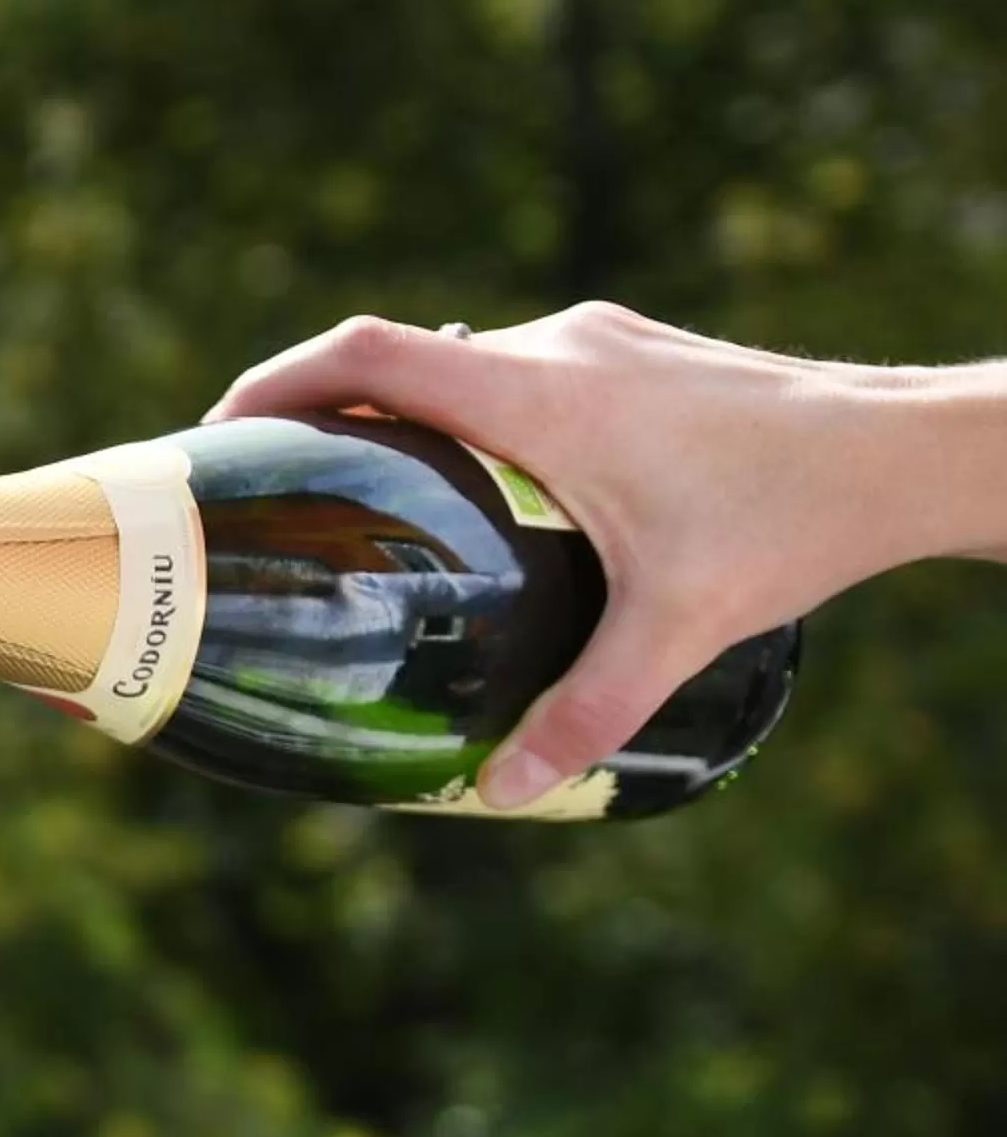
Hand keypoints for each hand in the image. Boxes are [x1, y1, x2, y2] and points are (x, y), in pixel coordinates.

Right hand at [209, 303, 1006, 808]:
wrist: (916, 447)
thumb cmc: (799, 521)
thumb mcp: (681, 628)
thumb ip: (585, 711)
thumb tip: (498, 792)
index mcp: (540, 397)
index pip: (370, 354)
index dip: (277, 381)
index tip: (221, 434)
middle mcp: (559, 351)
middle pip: (399, 358)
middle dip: (322, 414)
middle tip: (275, 491)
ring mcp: (602, 344)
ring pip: (461, 364)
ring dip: (401, 415)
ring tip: (364, 496)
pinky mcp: (637, 355)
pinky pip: (515, 373)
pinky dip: (466, 416)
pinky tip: (482, 492)